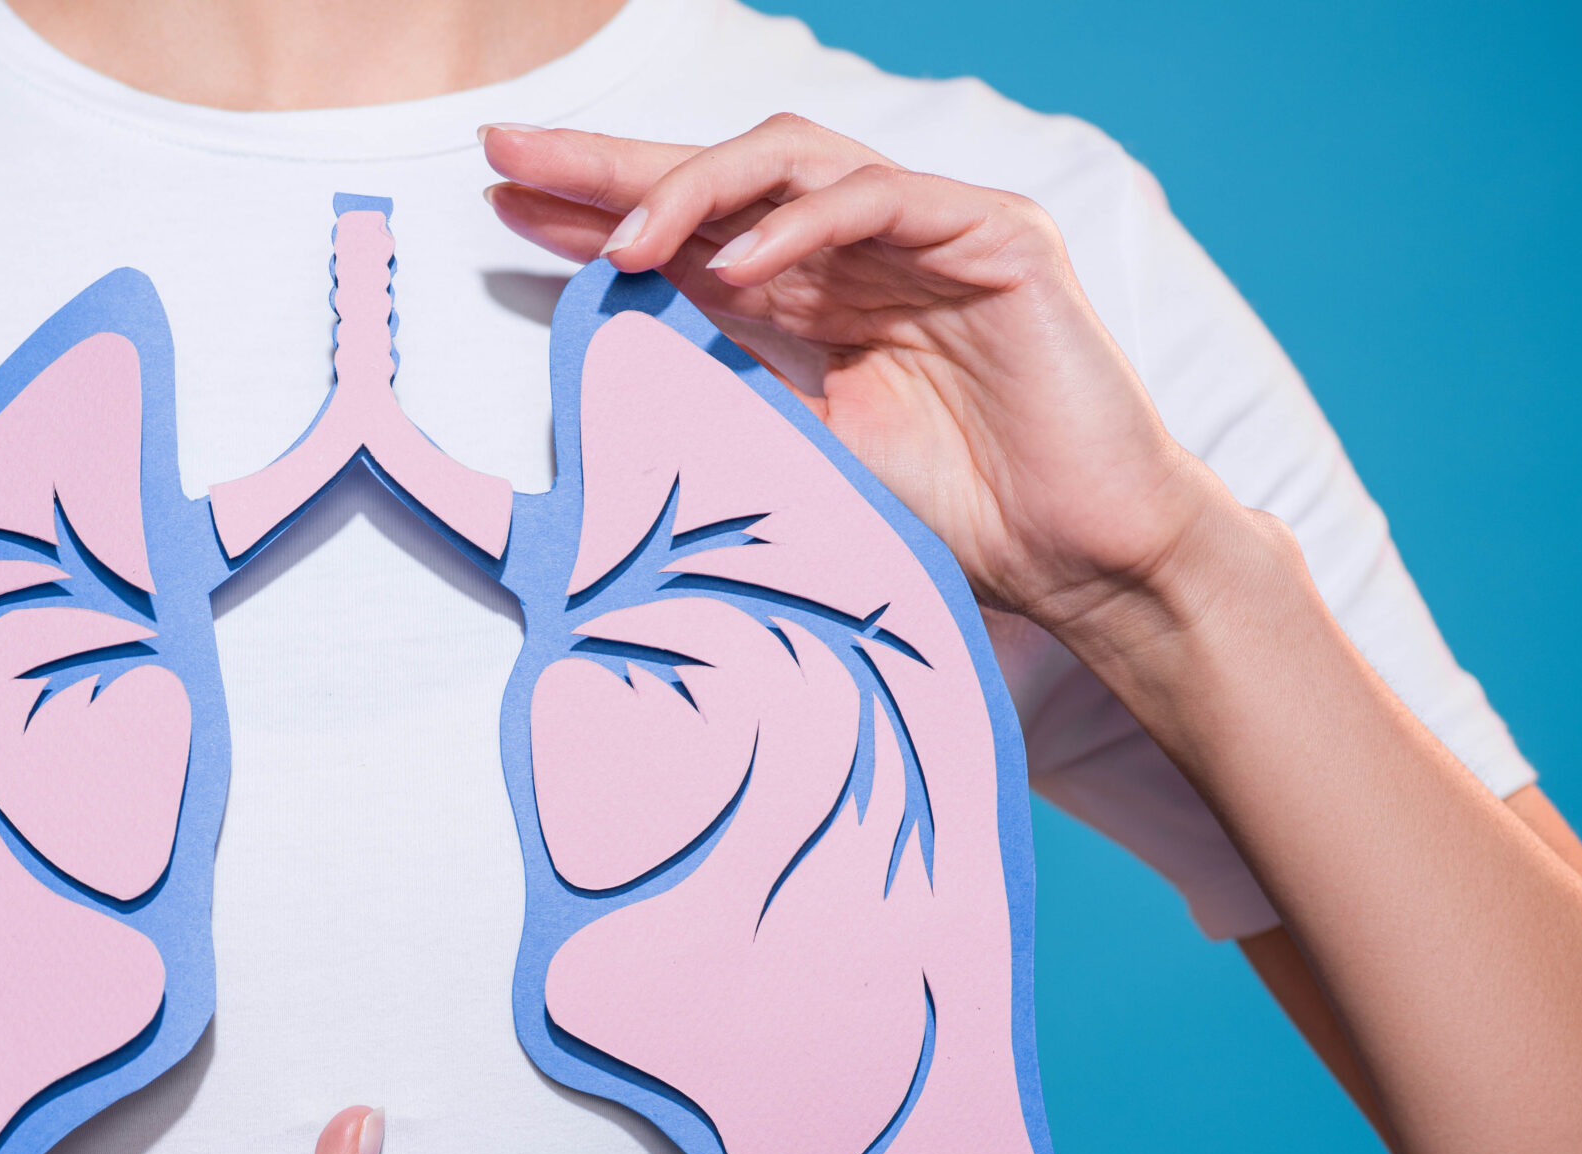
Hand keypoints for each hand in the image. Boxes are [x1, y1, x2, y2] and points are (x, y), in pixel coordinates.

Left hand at [482, 115, 1252, 646]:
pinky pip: (880, 197)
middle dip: (611, 167)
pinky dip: (802, 226)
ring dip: (694, 191)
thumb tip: (600, 366)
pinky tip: (736, 268)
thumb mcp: (798, 451)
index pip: (688, 234)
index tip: (501, 208)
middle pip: (721, 178)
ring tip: (622, 243)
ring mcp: (932, 231)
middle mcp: (864, 249)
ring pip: (793, 162)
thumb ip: (718, 390)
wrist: (1080, 563)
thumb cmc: (953, 522)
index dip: (595, 212)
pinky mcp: (997, 237)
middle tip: (511, 161)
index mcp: (812, 298)